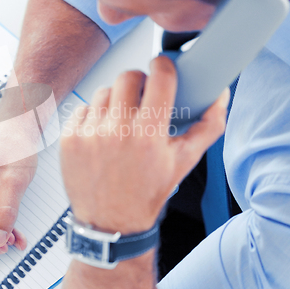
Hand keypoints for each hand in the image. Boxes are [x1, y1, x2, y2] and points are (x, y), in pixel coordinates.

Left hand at [60, 56, 229, 233]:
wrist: (111, 222)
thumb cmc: (148, 192)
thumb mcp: (183, 161)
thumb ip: (208, 127)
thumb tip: (220, 97)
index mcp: (150, 134)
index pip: (160, 77)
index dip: (163, 66)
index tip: (161, 67)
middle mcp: (117, 131)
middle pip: (128, 77)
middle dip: (138, 82)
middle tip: (141, 96)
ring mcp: (90, 134)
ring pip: (104, 91)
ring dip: (115, 100)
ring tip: (120, 121)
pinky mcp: (69, 139)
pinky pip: (82, 108)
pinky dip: (93, 117)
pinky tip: (101, 135)